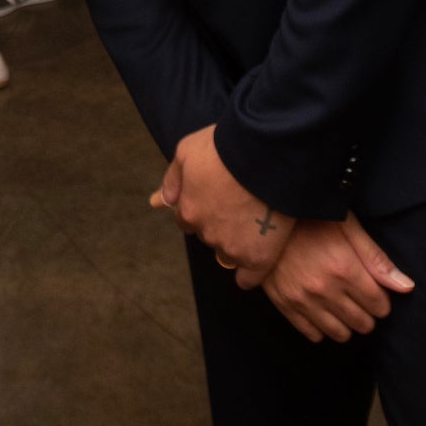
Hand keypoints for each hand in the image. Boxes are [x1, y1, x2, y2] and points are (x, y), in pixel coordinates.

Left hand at [151, 123, 290, 283]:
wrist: (265, 154)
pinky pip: (248, 277)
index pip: (187, 221)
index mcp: (187, 210)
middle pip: (208, 236)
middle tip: (239, 206)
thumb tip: (161, 200)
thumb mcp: (187, 152)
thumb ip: (173, 179)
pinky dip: (251, 272)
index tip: (218, 201)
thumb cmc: (224, 147)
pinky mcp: (257, 258)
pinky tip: (258, 261)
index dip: (202, 210)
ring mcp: (231, 247)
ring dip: (237, 242)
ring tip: (257, 222)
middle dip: (219, 224)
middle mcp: (205, 233)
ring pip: (228, 253)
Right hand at [260, 214, 413, 342]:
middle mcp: (324, 290)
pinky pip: (311, 333)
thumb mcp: (347, 227)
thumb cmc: (309, 217)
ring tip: (343, 306)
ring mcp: (302, 300)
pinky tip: (322, 312)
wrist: (263, 216)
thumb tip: (406, 288)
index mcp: (344, 269)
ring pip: (340, 333)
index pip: (380, 306)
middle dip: (368, 314)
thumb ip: (377, 259)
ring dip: (347, 324)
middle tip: (360, 298)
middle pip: (363, 323)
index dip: (382, 300)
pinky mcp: (283, 304)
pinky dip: (321, 328)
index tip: (374, 290)